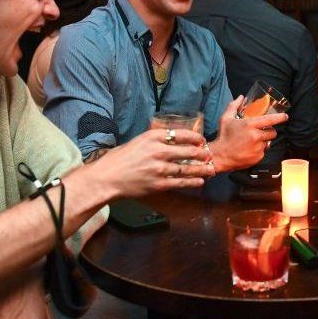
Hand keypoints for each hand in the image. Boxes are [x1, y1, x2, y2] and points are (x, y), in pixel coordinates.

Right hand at [91, 128, 213, 198]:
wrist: (106, 178)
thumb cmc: (119, 159)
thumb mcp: (137, 141)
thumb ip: (155, 141)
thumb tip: (172, 140)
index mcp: (153, 137)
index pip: (181, 134)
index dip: (195, 138)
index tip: (201, 140)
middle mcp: (159, 151)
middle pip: (189, 151)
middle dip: (202, 154)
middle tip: (209, 155)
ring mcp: (160, 168)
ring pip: (188, 168)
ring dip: (202, 169)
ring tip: (211, 169)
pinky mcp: (160, 184)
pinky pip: (181, 182)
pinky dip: (193, 182)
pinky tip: (200, 181)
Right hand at [210, 96, 286, 171]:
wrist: (219, 156)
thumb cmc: (223, 136)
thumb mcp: (226, 118)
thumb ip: (234, 106)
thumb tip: (241, 97)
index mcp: (250, 125)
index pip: (270, 120)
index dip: (280, 118)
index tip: (285, 116)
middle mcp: (256, 136)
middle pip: (272, 132)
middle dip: (269, 131)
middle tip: (260, 132)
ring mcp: (258, 148)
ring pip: (267, 142)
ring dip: (263, 141)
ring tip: (251, 142)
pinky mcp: (258, 157)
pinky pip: (263, 152)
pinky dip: (259, 150)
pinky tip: (249, 149)